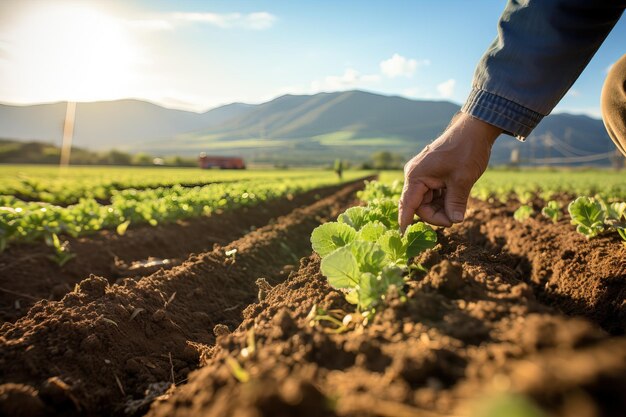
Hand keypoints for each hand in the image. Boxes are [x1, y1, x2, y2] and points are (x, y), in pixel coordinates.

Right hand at [398, 113, 501, 230]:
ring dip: (442, 209)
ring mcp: (423, 175)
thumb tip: (455, 221)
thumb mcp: (462, 179)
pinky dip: (444, 201)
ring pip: (427, 202)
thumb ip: (455, 202)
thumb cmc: (466, 150)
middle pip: (419, 206)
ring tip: (458, 209)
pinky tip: (456, 200)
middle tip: (454, 220)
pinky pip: (434, 195)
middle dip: (435, 215)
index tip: (403, 239)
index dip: (405, 223)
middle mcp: (416, 176)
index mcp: (416, 175)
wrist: (474, 130)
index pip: (408, 204)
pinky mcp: (432, 175)